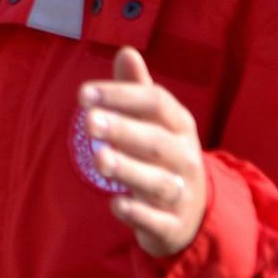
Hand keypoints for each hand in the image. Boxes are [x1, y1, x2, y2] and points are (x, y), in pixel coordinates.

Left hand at [78, 47, 207, 257]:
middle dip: (123, 130)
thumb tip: (125, 51)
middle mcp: (185, 157)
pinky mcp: (172, 226)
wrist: (194, 212)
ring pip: (157, 182)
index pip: (155, 102)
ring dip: (128, 169)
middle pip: (156, 141)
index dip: (121, 95)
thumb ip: (136, 89)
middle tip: (88, 122)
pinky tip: (115, 204)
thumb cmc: (164, 155)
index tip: (83, 94)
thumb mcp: (156, 121)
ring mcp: (181, 193)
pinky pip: (157, 220)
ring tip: (99, 159)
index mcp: (180, 125)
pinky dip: (137, 213)